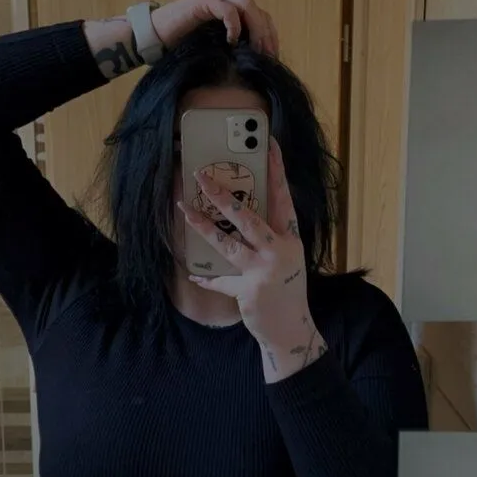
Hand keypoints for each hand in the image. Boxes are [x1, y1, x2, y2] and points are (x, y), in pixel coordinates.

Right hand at [151, 0, 278, 55]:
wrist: (156, 36)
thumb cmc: (183, 44)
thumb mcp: (216, 47)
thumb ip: (234, 48)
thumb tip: (254, 64)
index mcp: (232, 8)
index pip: (261, 17)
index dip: (270, 36)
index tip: (273, 56)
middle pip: (258, 11)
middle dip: (266, 34)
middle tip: (267, 55)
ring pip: (247, 6)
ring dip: (255, 28)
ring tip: (254, 48)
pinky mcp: (203, 0)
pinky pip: (227, 9)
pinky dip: (234, 25)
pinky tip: (232, 41)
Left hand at [177, 138, 327, 382]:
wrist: (292, 331)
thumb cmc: (287, 291)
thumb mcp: (285, 260)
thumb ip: (268, 239)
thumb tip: (239, 215)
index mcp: (291, 239)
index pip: (283, 198)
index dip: (277, 171)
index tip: (269, 145)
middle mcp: (280, 251)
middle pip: (247, 216)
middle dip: (222, 195)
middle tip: (202, 177)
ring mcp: (264, 272)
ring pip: (228, 243)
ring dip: (203, 226)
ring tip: (185, 210)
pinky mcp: (249, 291)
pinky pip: (221, 280)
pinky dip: (207, 278)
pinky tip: (195, 274)